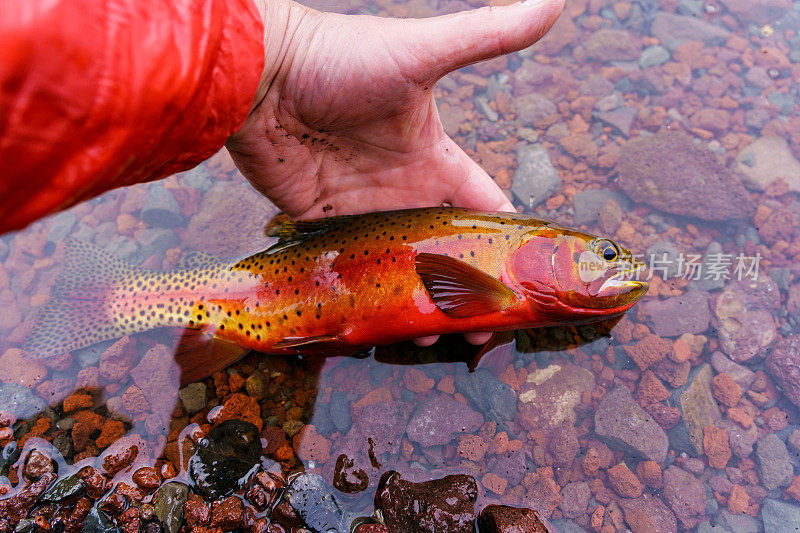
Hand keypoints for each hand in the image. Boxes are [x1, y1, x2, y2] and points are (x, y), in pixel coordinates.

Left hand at [227, 0, 563, 345]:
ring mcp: (361, 212)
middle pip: (443, 252)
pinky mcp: (321, 226)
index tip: (522, 282)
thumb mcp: (421, 54)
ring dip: (415, 304)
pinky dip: (365, 297)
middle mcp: (402, 191)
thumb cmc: (340, 60)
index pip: (483, 209)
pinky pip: (349, 269)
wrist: (259, 75)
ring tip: (427, 340)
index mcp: (434, 160)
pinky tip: (378, 328)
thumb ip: (488, 36)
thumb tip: (556, 1)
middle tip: (473, 333)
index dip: (504, 244)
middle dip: (462, 291)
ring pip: (398, 270)